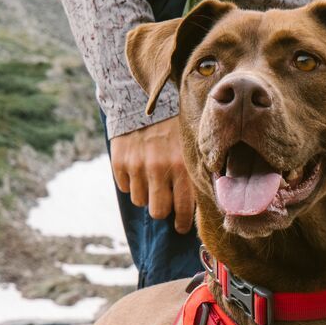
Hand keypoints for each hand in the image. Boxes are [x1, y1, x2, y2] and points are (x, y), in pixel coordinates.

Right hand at [110, 116, 194, 233]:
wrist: (143, 98)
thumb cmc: (174, 126)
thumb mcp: (192, 146)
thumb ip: (196, 171)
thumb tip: (205, 201)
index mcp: (182, 167)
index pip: (184, 209)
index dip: (182, 223)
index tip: (181, 226)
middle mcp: (160, 169)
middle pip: (158, 212)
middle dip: (164, 210)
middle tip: (166, 204)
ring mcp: (137, 166)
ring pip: (140, 202)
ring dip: (147, 195)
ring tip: (152, 180)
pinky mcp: (119, 161)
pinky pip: (125, 187)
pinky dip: (131, 182)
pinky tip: (138, 169)